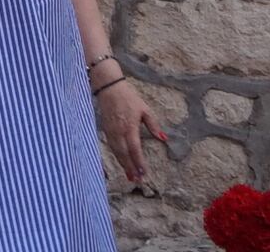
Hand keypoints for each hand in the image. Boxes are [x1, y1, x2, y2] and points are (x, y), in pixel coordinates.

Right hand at [94, 73, 162, 187]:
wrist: (109, 88)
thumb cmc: (128, 98)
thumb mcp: (144, 109)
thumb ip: (153, 125)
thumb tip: (164, 138)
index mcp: (129, 127)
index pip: (134, 149)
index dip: (139, 162)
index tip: (143, 173)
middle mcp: (119, 132)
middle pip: (124, 154)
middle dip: (131, 168)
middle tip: (137, 180)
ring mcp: (111, 132)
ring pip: (117, 153)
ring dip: (123, 165)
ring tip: (130, 176)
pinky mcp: (106, 130)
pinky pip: (112, 147)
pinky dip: (117, 157)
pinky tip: (122, 162)